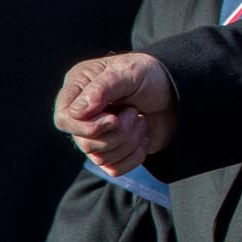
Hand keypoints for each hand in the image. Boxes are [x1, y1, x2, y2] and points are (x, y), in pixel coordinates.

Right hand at [52, 52, 176, 175]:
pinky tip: (144, 136)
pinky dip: (135, 155)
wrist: (177, 92)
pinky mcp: (113, 151)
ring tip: (141, 119)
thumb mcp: (129, 72)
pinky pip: (114, 169)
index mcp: (78, 89)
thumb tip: (77, 112)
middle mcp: (82, 115)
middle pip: (85, 143)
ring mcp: (96, 135)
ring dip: (129, 141)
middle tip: (135, 113)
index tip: (115, 118)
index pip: (64, 119)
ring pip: (100, 158)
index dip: (88, 126)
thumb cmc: (149, 75)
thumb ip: (102, 88)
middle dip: (117, 133)